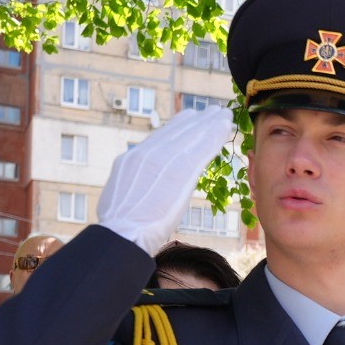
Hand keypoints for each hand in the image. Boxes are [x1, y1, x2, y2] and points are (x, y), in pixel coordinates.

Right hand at [98, 105, 234, 253]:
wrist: (124, 233)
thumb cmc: (121, 229)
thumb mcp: (119, 199)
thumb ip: (131, 188)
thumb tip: (135, 190)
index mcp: (130, 161)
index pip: (158, 140)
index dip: (177, 128)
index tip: (189, 118)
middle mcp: (146, 155)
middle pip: (177, 133)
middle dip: (197, 122)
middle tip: (212, 111)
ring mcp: (163, 161)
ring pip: (192, 136)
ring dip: (211, 124)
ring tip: (225, 115)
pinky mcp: (181, 171)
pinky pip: (202, 149)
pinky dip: (215, 136)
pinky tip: (226, 127)